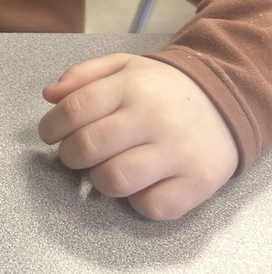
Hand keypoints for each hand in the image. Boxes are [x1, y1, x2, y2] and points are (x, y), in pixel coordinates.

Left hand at [38, 53, 238, 220]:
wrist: (224, 101)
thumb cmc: (161, 88)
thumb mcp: (123, 66)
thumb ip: (82, 75)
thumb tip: (49, 96)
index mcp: (131, 86)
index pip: (76, 109)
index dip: (52, 126)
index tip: (50, 134)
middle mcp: (153, 117)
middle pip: (89, 146)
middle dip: (70, 155)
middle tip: (75, 153)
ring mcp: (177, 152)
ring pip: (115, 180)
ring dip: (100, 179)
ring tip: (106, 168)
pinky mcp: (197, 182)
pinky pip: (151, 206)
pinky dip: (137, 201)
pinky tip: (140, 184)